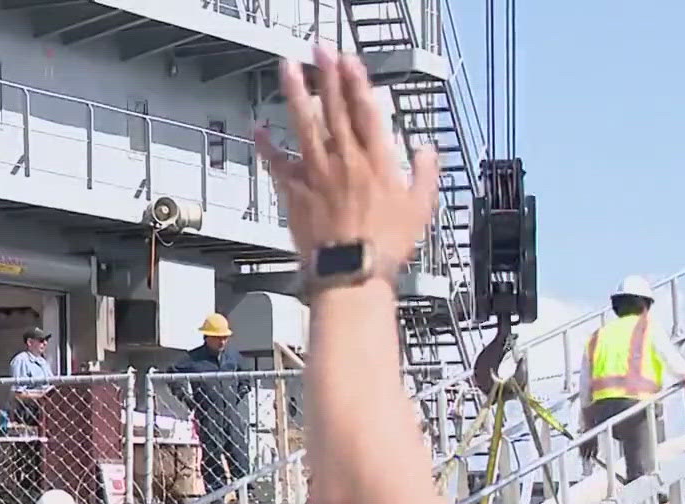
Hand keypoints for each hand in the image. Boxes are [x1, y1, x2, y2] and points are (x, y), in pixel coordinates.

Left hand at [254, 47, 438, 274]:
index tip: (349, 59)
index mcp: (377, 162)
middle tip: (319, 49)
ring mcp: (318, 174)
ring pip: (304, 125)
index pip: (366, 111)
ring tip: (288, 67)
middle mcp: (346, 161)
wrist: (351, 273)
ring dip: (295, 93)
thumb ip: (423, 174)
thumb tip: (426, 150)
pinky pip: (278, 164)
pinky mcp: (296, 192)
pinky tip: (258, 128)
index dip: (357, 81)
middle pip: (334, 108)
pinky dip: (267, 145)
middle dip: (327, 75)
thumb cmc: (386, 246)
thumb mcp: (419, 209)